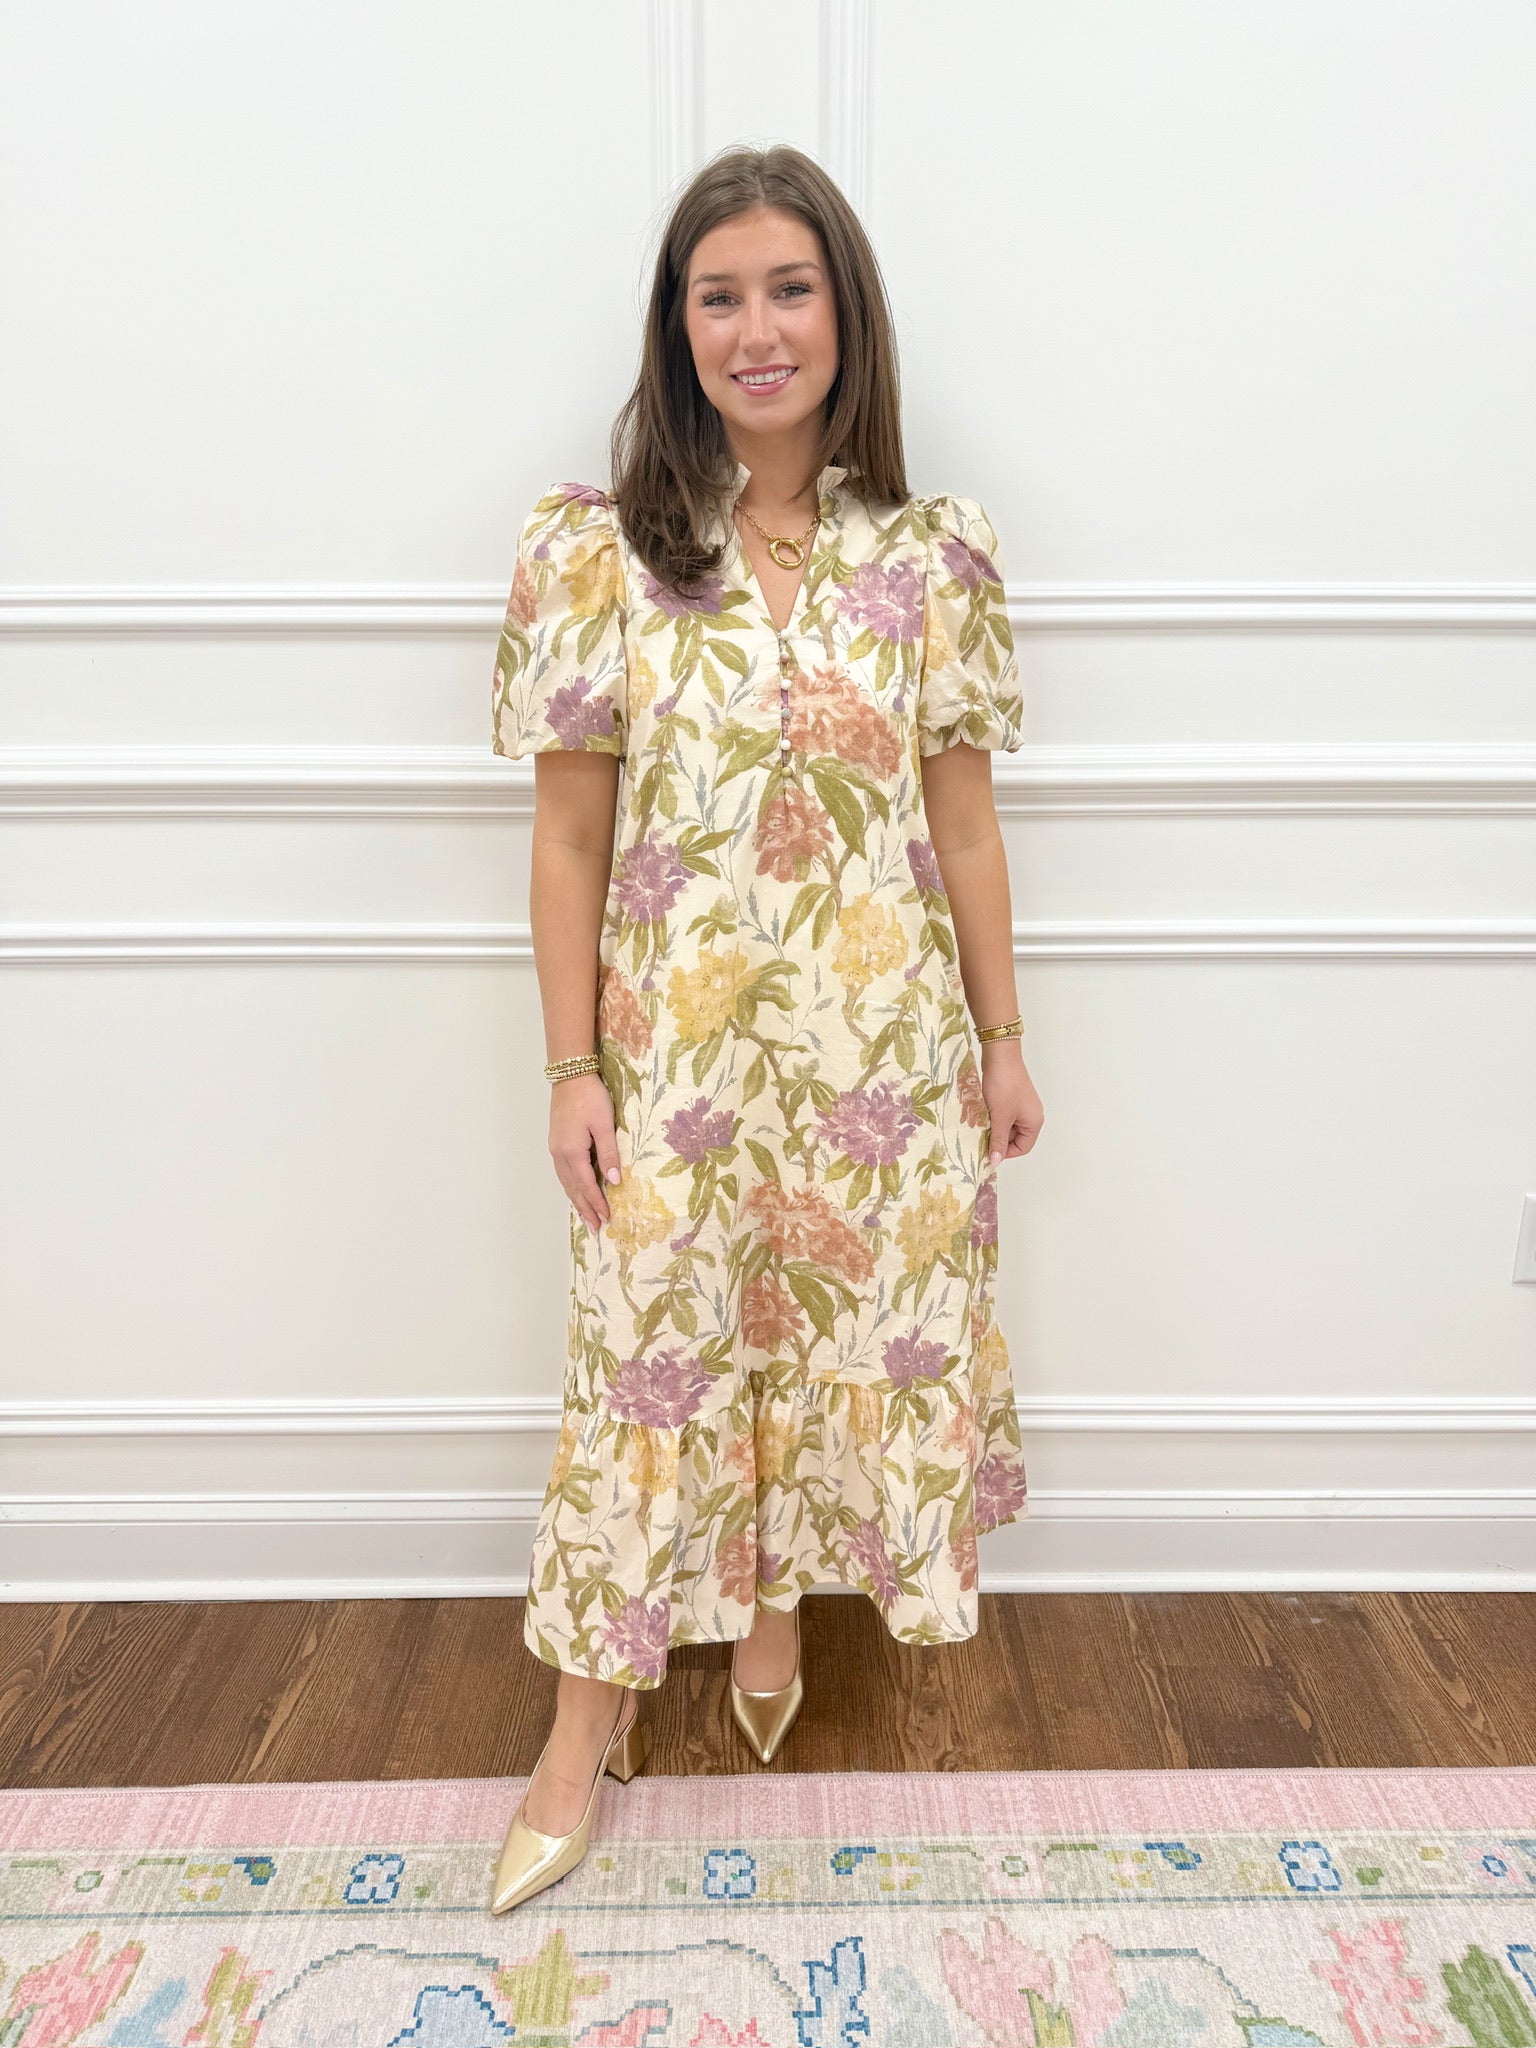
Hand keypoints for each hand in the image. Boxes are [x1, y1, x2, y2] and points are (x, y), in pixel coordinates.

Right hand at [549, 1071, 621, 1231]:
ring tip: (586, 1216)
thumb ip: (609, 1153)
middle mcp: (560, 1154)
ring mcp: (555, 1148)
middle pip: (572, 1188)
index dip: (597, 1203)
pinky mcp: (556, 1141)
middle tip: (596, 1227)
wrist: (570, 1075)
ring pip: (565, 1182)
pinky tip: (575, 1191)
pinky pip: (563, 1172)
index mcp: (572, 1151)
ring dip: (576, 1200)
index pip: (586, 1185)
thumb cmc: (591, 1097)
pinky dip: (570, 1186)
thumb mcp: (604, 1125)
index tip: (607, 1219)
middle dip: (585, 1209)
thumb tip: (614, 1180)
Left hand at [978, 1039, 1042, 1163]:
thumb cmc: (1003, 1086)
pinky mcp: (1012, 1098)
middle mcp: (1031, 1115)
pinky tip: (980, 1115)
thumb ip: (998, 1141)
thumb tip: (995, 1161)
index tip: (988, 1151)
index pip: (1022, 1148)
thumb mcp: (1000, 1117)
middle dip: (997, 1138)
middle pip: (1015, 1137)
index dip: (1005, 1152)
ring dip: (993, 1128)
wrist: (1000, 1056)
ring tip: (979, 1125)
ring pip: (1007, 1126)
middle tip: (981, 1138)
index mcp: (1034, 1122)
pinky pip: (1003, 1115)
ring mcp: (1022, 1106)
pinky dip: (992, 1117)